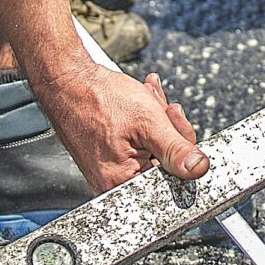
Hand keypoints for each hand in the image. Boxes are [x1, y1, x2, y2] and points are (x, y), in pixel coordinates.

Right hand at [28, 62, 209, 192]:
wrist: (66, 80)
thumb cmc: (98, 98)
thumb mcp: (149, 122)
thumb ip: (177, 149)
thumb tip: (198, 170)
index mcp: (124, 183)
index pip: (173, 178)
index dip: (180, 146)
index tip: (173, 122)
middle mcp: (114, 184)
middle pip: (164, 163)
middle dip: (168, 130)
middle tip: (159, 108)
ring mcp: (110, 171)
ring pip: (152, 149)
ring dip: (156, 122)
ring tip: (146, 100)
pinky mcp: (107, 158)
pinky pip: (137, 144)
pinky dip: (143, 123)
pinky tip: (139, 104)